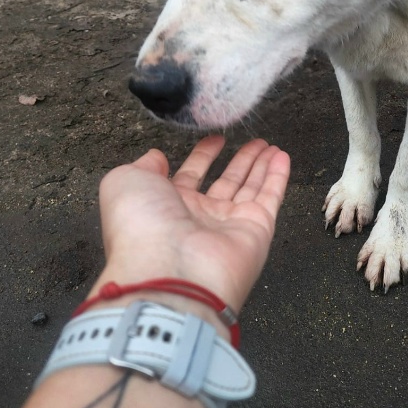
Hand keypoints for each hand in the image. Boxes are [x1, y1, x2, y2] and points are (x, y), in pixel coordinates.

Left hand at [95, 136, 289, 313]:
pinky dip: (278, 177)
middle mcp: (199, 217)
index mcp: (167, 206)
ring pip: (250, 188)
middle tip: (253, 142)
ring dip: (261, 165)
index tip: (215, 139)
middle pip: (224, 183)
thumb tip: (157, 157)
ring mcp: (229, 225)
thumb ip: (143, 166)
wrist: (169, 268)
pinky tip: (282, 156)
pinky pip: (270, 198)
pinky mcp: (256, 230)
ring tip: (271, 146)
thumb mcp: (124, 182)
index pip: (189, 177)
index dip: (202, 157)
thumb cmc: (141, 226)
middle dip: (238, 161)